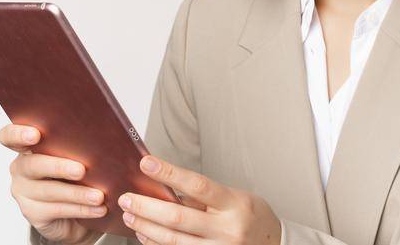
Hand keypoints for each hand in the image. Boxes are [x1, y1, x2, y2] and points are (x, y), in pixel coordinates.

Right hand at [0, 123, 105, 244]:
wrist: (76, 214)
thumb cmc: (75, 177)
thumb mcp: (74, 157)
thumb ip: (75, 146)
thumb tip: (96, 139)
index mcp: (26, 147)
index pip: (9, 136)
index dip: (17, 134)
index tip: (35, 135)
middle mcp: (20, 168)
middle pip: (32, 165)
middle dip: (58, 167)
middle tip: (81, 170)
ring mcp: (23, 192)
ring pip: (48, 190)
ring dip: (76, 193)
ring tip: (98, 196)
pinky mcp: (32, 213)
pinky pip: (57, 209)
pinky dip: (80, 209)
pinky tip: (98, 209)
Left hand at [118, 155, 280, 244]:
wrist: (273, 243)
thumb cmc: (250, 215)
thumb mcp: (233, 197)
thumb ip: (202, 196)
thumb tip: (163, 187)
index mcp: (234, 204)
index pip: (197, 185)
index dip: (169, 173)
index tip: (146, 163)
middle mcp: (228, 229)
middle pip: (178, 218)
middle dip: (146, 207)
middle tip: (126, 198)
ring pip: (174, 240)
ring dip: (146, 227)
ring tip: (130, 216)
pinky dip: (156, 244)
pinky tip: (144, 235)